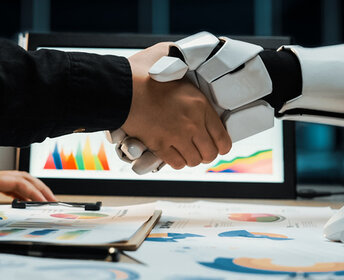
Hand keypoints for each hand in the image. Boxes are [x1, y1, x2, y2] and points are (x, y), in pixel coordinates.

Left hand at [0, 168, 56, 205]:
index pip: (16, 182)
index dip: (32, 191)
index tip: (44, 202)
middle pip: (23, 178)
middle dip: (40, 188)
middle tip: (54, 202)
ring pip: (19, 181)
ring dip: (34, 190)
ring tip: (46, 202)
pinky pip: (9, 188)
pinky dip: (22, 194)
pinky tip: (25, 202)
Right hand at [122, 43, 231, 169]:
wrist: (121, 88)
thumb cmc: (143, 73)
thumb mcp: (173, 61)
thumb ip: (187, 60)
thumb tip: (196, 52)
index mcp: (200, 104)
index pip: (223, 138)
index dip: (221, 145)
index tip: (216, 145)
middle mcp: (192, 123)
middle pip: (210, 154)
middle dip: (206, 153)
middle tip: (199, 149)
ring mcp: (176, 136)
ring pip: (194, 161)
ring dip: (190, 157)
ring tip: (185, 150)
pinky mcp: (159, 145)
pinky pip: (176, 163)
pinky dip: (176, 161)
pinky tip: (172, 152)